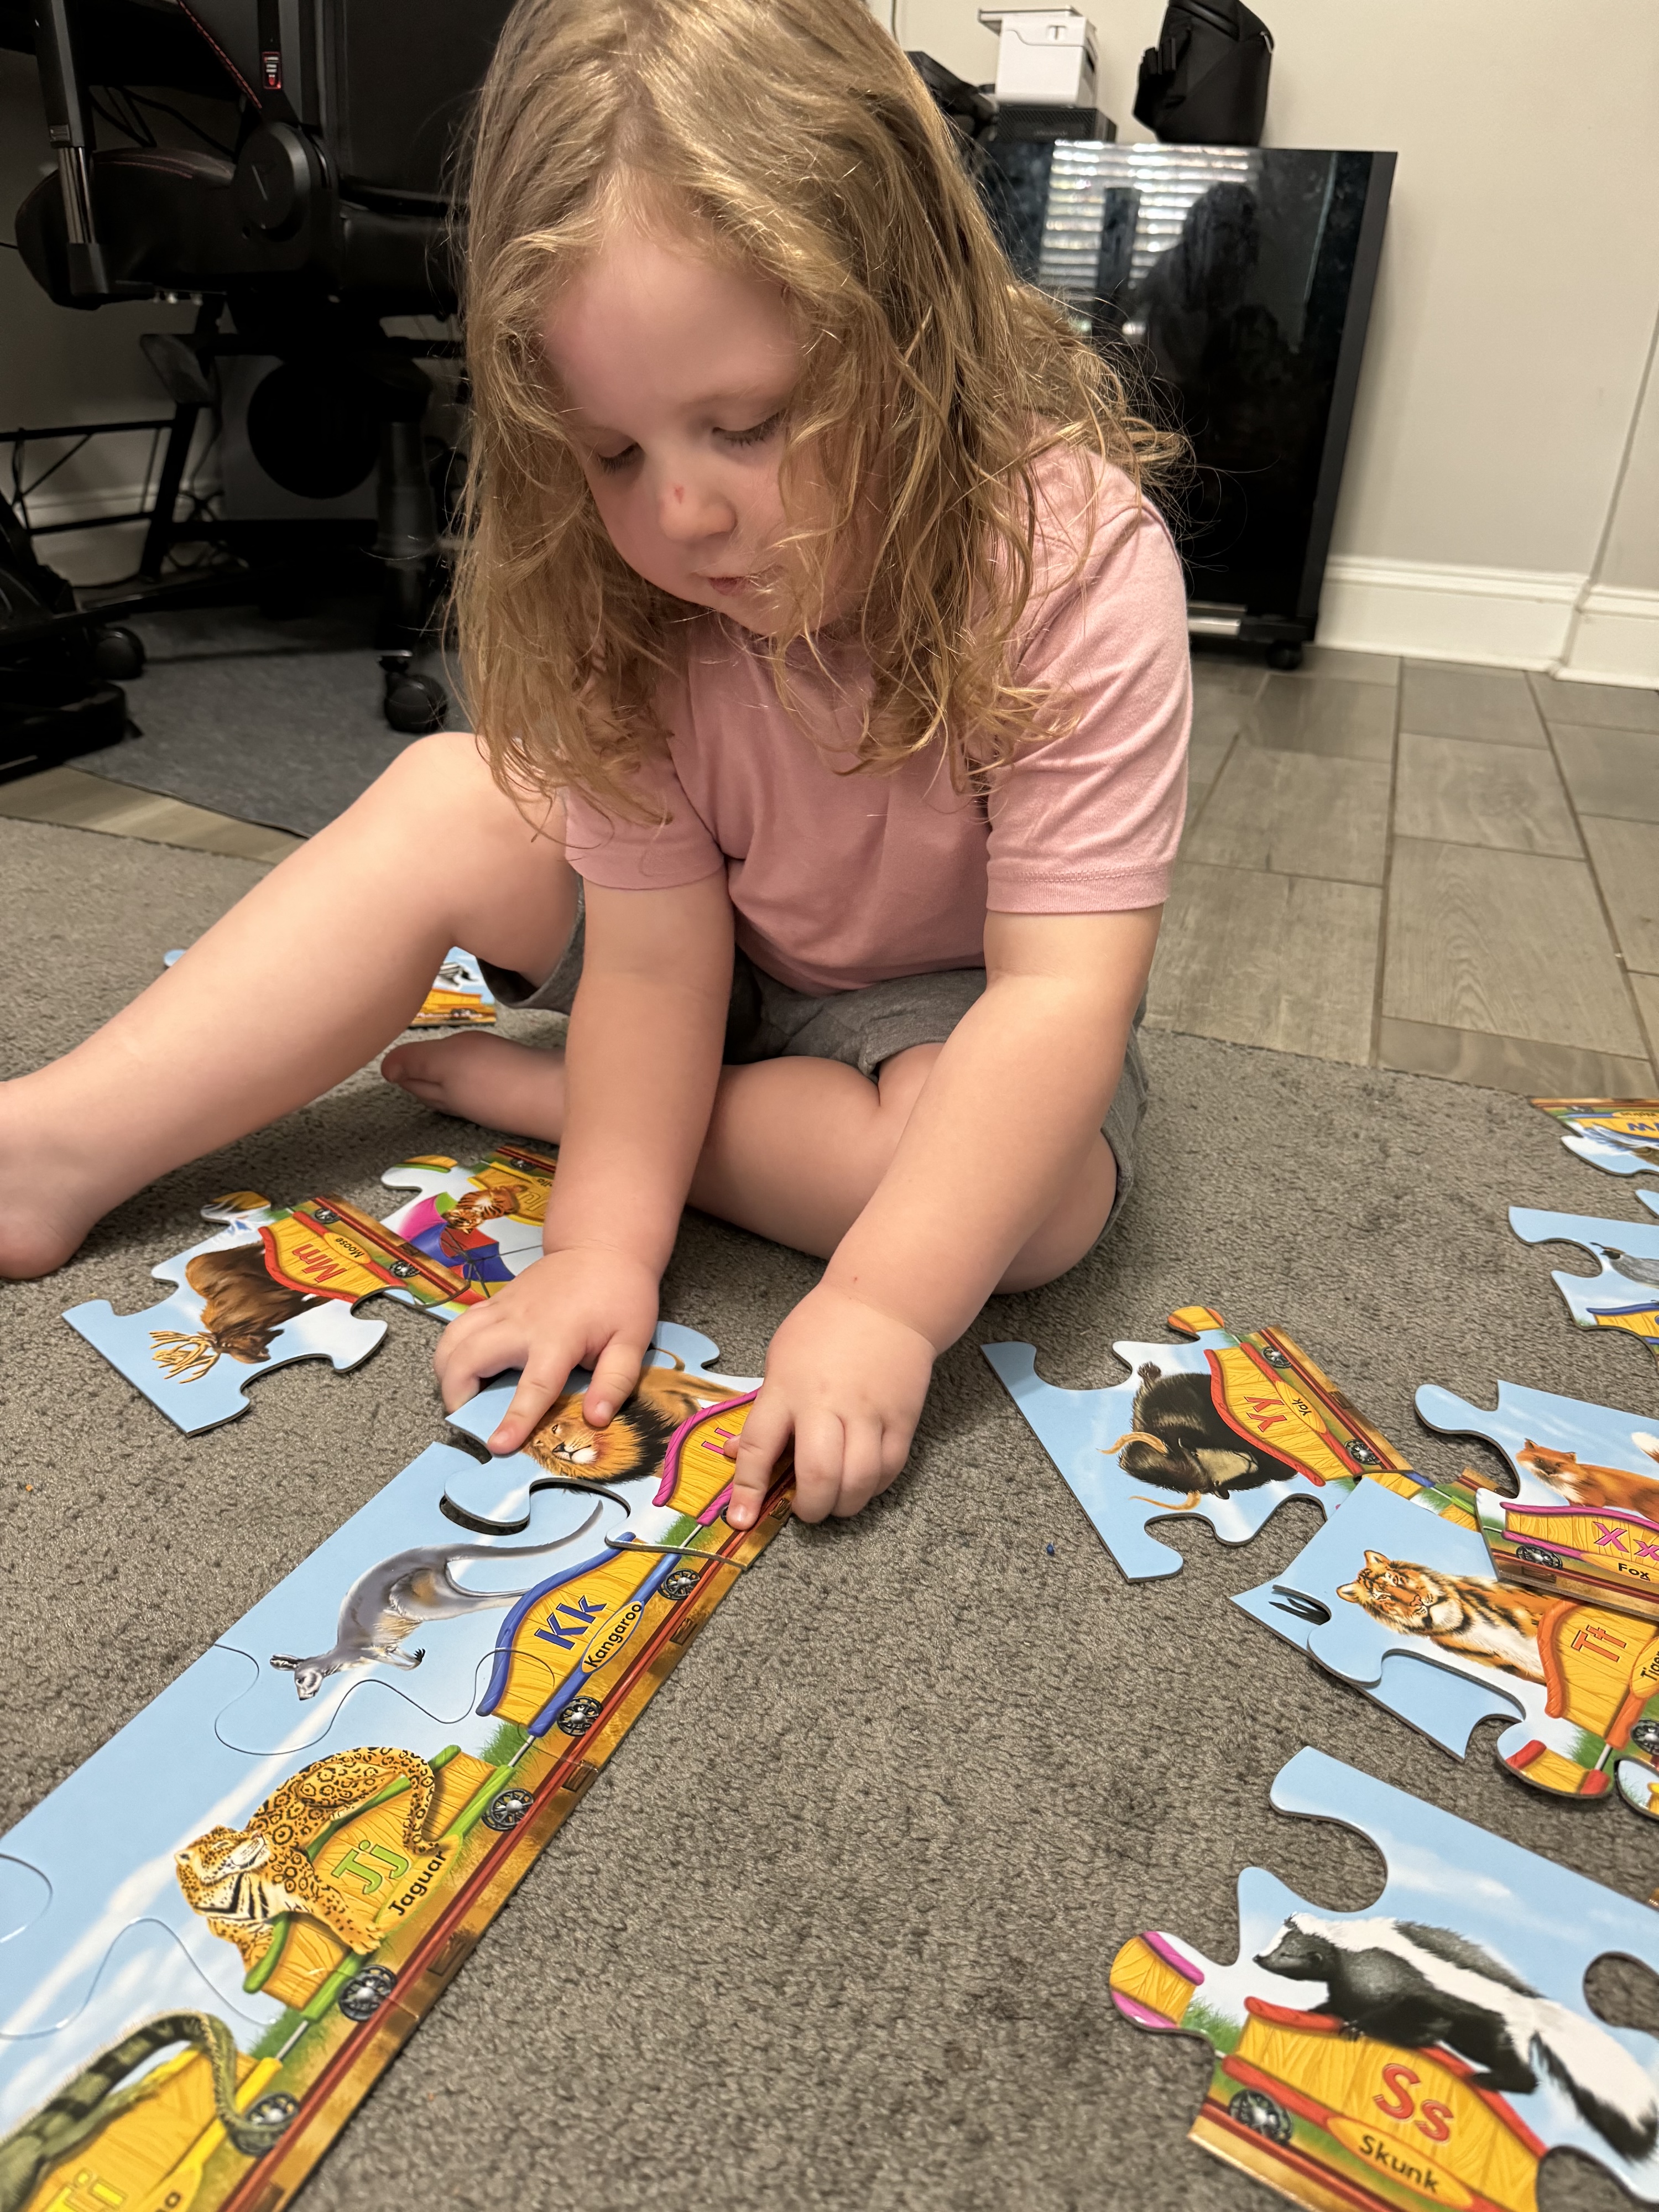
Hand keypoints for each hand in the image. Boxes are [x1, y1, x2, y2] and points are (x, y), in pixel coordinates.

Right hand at [432, 1243, 658, 1454]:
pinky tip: (464, 1367)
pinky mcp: (494, 1302)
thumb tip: (596, 1419)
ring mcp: (503, 1309)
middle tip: (467, 1419)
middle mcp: (521, 1322)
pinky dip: (451, 1350)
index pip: (533, 1386)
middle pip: (469, 1358)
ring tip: (459, 1395)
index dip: (515, 1419)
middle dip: (456, 1394)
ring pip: (453, 1339)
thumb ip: (615, 1381)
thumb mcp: (632, 1339)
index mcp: (559, 1337)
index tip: (497, 1446)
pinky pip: (458, 1325)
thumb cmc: (620, 1295)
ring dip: (446, 1371)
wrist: (600, 1246)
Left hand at [726, 1283, 933, 1528]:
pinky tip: (863, 1483)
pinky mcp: (902, 1418)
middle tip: (806, 1510)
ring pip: (859, 1480)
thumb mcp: (780, 1360)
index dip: (748, 1489)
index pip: (759, 1447)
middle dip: (811, 1508)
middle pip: (819, 1475)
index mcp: (786, 1389)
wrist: (886, 1301)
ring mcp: (869, 1412)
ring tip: (836, 1502)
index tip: (742, 1519)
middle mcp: (826, 1404)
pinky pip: (889, 1468)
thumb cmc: (824, 1328)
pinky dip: (874, 1486)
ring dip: (844, 1505)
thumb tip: (740, 1454)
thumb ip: (767, 1409)